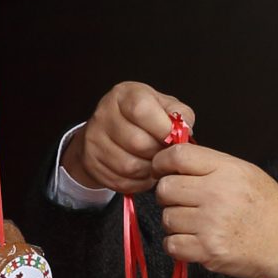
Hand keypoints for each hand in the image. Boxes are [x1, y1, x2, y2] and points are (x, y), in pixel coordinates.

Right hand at [64, 81, 192, 194]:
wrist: (108, 130)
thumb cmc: (142, 117)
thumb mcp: (162, 105)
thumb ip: (178, 113)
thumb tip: (185, 129)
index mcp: (124, 95)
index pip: (141, 111)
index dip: (163, 129)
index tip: (173, 138)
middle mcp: (104, 114)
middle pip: (137, 142)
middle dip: (158, 153)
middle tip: (166, 154)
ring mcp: (94, 139)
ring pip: (129, 166)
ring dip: (150, 170)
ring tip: (156, 164)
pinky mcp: (92, 163)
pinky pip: (120, 181)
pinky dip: (138, 182)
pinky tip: (144, 173)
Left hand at [150, 143, 277, 277]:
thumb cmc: (271, 210)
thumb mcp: (248, 173)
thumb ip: (212, 166)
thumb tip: (175, 161)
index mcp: (227, 170)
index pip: (177, 156)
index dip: (162, 162)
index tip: (162, 170)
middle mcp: (217, 194)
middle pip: (165, 188)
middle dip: (168, 195)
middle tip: (181, 201)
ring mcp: (211, 224)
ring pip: (167, 218)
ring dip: (175, 222)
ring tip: (195, 223)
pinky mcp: (208, 251)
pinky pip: (171, 245)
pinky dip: (178, 245)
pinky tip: (193, 240)